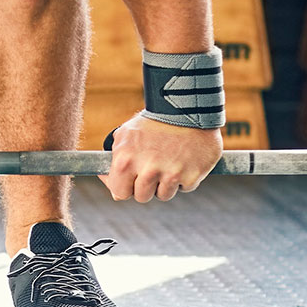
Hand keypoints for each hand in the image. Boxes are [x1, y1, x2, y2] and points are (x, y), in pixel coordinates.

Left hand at [99, 113, 222, 201]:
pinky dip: (185, 178)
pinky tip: (185, 159)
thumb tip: (114, 192)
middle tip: (154, 167)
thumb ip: (117, 161)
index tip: (131, 180)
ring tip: (170, 160)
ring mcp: (171, 175)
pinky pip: (185, 188)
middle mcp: (147, 170)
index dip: (125, 187)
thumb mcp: (127, 134)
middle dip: (146, 186)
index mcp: (125, 160)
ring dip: (166, 183)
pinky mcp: (191, 177)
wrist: (190, 109)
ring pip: (163, 195)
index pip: (119, 192)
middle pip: (142, 197)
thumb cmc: (156, 122)